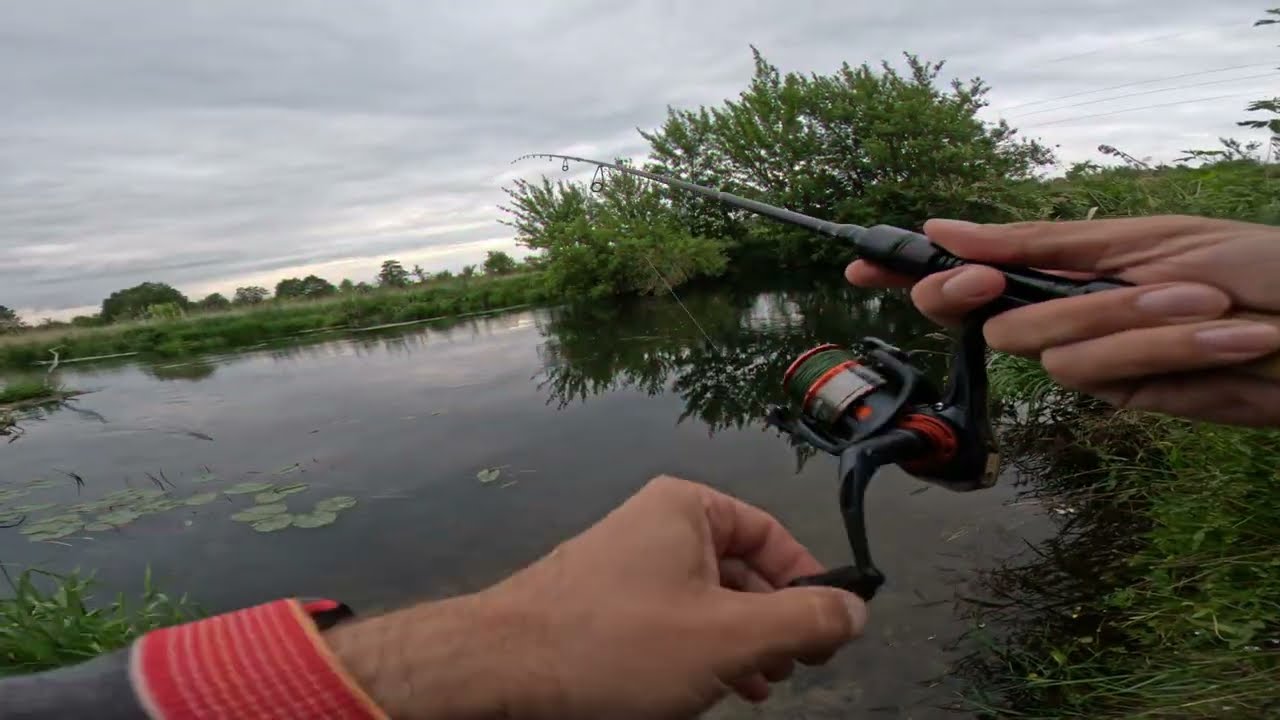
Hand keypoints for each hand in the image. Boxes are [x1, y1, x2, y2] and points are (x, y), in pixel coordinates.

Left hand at [326, 476, 865, 719]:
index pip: (773, 537)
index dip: (809, 585)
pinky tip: (708, 690)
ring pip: (705, 601)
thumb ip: (804, 621)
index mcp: (687, 509)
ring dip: (738, 646)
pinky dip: (698, 652)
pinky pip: (669, 620)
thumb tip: (857, 609)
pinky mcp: (601, 603)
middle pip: (741, 570)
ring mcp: (624, 563)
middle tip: (793, 669)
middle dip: (773, 624)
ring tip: (756, 688)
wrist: (498, 671)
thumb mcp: (729, 637)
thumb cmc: (614, 645)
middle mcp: (655, 525)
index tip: (830, 634)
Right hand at [847, 215, 1279, 426]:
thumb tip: (944, 228)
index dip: (913, 273)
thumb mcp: (1139, 238)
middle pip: (992, 322)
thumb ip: (1036, 244)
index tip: (859, 266)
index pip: (973, 272)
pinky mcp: (1129, 397)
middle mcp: (1069, 314)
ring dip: (1131, 321)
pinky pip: (1103, 377)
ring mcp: (1095, 360)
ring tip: (1211, 300)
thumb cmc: (1251, 263)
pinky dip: (1164, 346)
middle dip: (1005, 298)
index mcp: (1067, 264)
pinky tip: (1228, 330)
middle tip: (994, 282)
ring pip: (1052, 353)